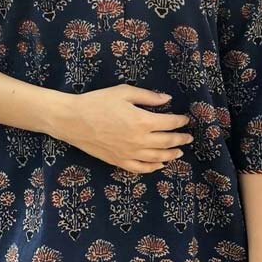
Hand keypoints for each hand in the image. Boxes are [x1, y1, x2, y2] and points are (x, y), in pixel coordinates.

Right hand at [45, 84, 192, 172]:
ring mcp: (130, 153)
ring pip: (158, 157)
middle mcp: (139, 140)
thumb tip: (166, 99)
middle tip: (188, 137)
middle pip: (167, 142)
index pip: (169, 123)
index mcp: (142, 121)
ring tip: (179, 152)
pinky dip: (153, 167)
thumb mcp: (124, 92)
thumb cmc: (97, 102)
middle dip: (180, 139)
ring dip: (171, 154)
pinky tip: (160, 164)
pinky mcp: (119, 161)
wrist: (73, 120)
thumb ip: (148, 97)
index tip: (185, 119)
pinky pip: (141, 168)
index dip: (180, 121)